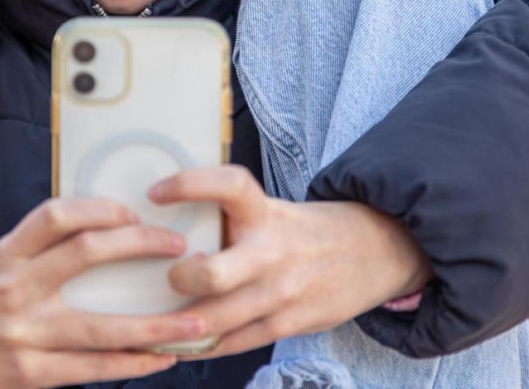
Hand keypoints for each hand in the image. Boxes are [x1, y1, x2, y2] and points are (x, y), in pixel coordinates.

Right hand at [0, 198, 204, 388]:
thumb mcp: (4, 260)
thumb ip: (48, 243)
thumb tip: (117, 222)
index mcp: (9, 253)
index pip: (54, 215)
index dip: (99, 208)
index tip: (135, 211)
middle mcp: (15, 288)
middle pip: (84, 254)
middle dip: (139, 246)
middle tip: (179, 247)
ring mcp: (24, 334)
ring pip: (100, 326)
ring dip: (155, 324)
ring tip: (196, 319)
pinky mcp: (32, 374)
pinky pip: (93, 368)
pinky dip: (134, 363)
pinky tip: (165, 356)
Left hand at [148, 166, 430, 357]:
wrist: (375, 252)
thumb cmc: (307, 231)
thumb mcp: (275, 211)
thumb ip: (234, 220)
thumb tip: (169, 227)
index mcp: (267, 212)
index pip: (227, 185)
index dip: (188, 185)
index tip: (156, 192)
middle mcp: (272, 252)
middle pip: (213, 274)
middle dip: (179, 279)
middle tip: (168, 275)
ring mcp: (280, 293)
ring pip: (215, 320)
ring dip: (178, 324)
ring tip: (154, 322)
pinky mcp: (288, 324)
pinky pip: (233, 342)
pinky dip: (202, 344)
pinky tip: (182, 342)